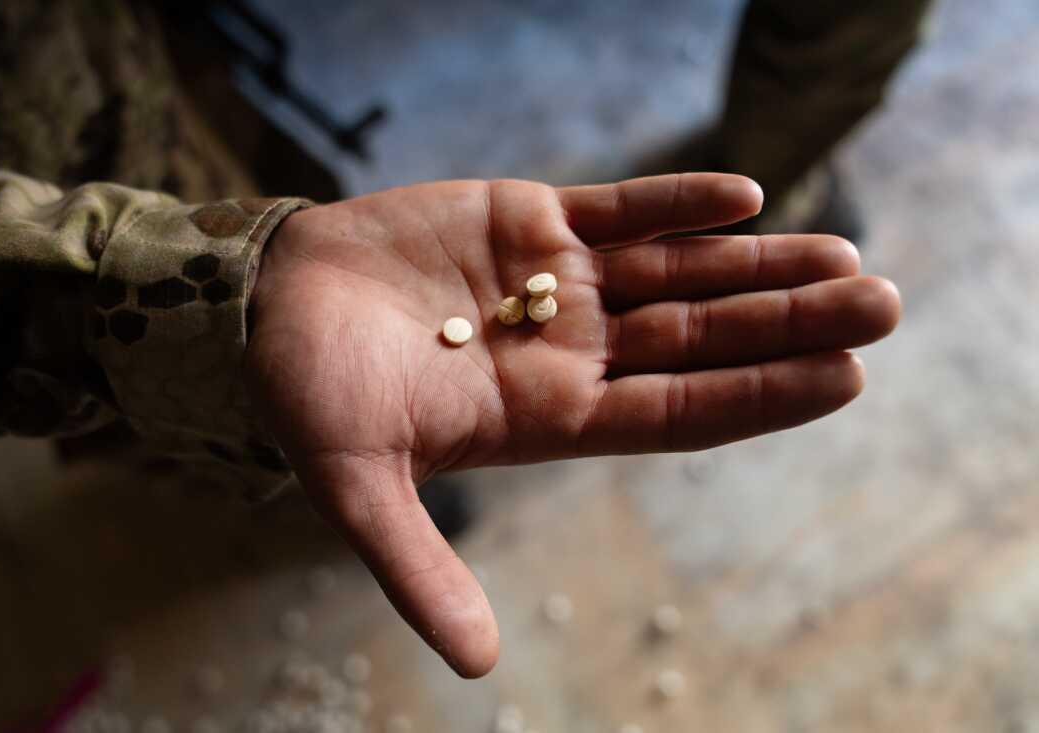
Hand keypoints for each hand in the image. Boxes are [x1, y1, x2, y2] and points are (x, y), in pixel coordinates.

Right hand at [245, 174, 899, 676]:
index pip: (677, 412)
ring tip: (844, 250)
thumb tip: (475, 670)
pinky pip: (619, 208)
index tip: (844, 377)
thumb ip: (418, 568)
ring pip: (678, 271)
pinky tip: (744, 199)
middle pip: (700, 337)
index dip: (758, 397)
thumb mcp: (356, 488)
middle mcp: (570, 349)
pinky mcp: (529, 218)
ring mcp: (556, 281)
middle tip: (883, 300)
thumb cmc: (307, 397)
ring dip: (757, 261)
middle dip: (788, 321)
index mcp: (548, 416)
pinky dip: (677, 203)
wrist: (266, 306)